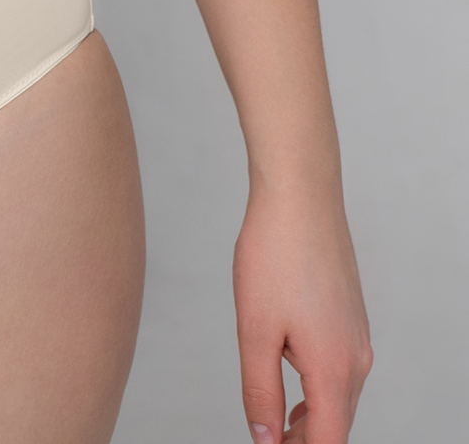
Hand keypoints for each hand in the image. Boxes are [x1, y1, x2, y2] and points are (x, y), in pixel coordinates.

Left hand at [233, 179, 371, 442]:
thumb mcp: (255, 330)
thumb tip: (265, 439)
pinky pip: (340, 367)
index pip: (327, 440)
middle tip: (267, 439)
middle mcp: (356, 358)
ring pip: (339, 396)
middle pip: (336, 424)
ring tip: (274, 418)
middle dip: (304, 440)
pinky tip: (288, 371)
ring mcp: (358, 336)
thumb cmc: (274, 253)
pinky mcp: (351, 316)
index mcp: (333, 368)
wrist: (300, 194)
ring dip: (310, 415)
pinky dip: (317, 385)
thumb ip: (260, 391)